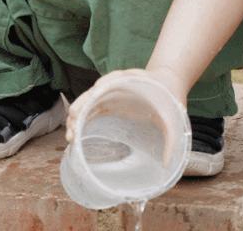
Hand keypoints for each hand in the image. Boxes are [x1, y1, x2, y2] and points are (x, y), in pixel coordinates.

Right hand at [65, 67, 186, 145]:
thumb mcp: (172, 115)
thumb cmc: (169, 96)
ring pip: (86, 101)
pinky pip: (90, 107)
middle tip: (73, 131)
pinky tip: (75, 132)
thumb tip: (168, 162)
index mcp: (129, 80)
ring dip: (75, 116)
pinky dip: (81, 118)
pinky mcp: (108, 100)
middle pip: (90, 94)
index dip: (92, 97)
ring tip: (70, 135)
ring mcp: (109, 92)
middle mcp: (115, 84)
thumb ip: (172, 137)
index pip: (106, 83)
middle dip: (79, 110)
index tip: (83, 112)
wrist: (168, 81)